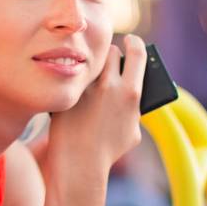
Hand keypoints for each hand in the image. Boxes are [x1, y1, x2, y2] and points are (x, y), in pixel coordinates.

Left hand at [46, 34, 144, 175]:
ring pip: (91, 62)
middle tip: (109, 61)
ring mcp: (87, 89)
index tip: (131, 41)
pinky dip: (74, 81)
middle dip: (111, 54)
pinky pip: (72, 77)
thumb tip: (130, 93)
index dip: (135, 43)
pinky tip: (71, 88)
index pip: (138, 51)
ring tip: (90, 73)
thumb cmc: (108, 151)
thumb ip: (133, 109)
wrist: (80, 164)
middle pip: (112, 52)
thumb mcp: (132, 131)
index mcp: (131, 92)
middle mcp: (110, 85)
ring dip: (92, 64)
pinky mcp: (69, 93)